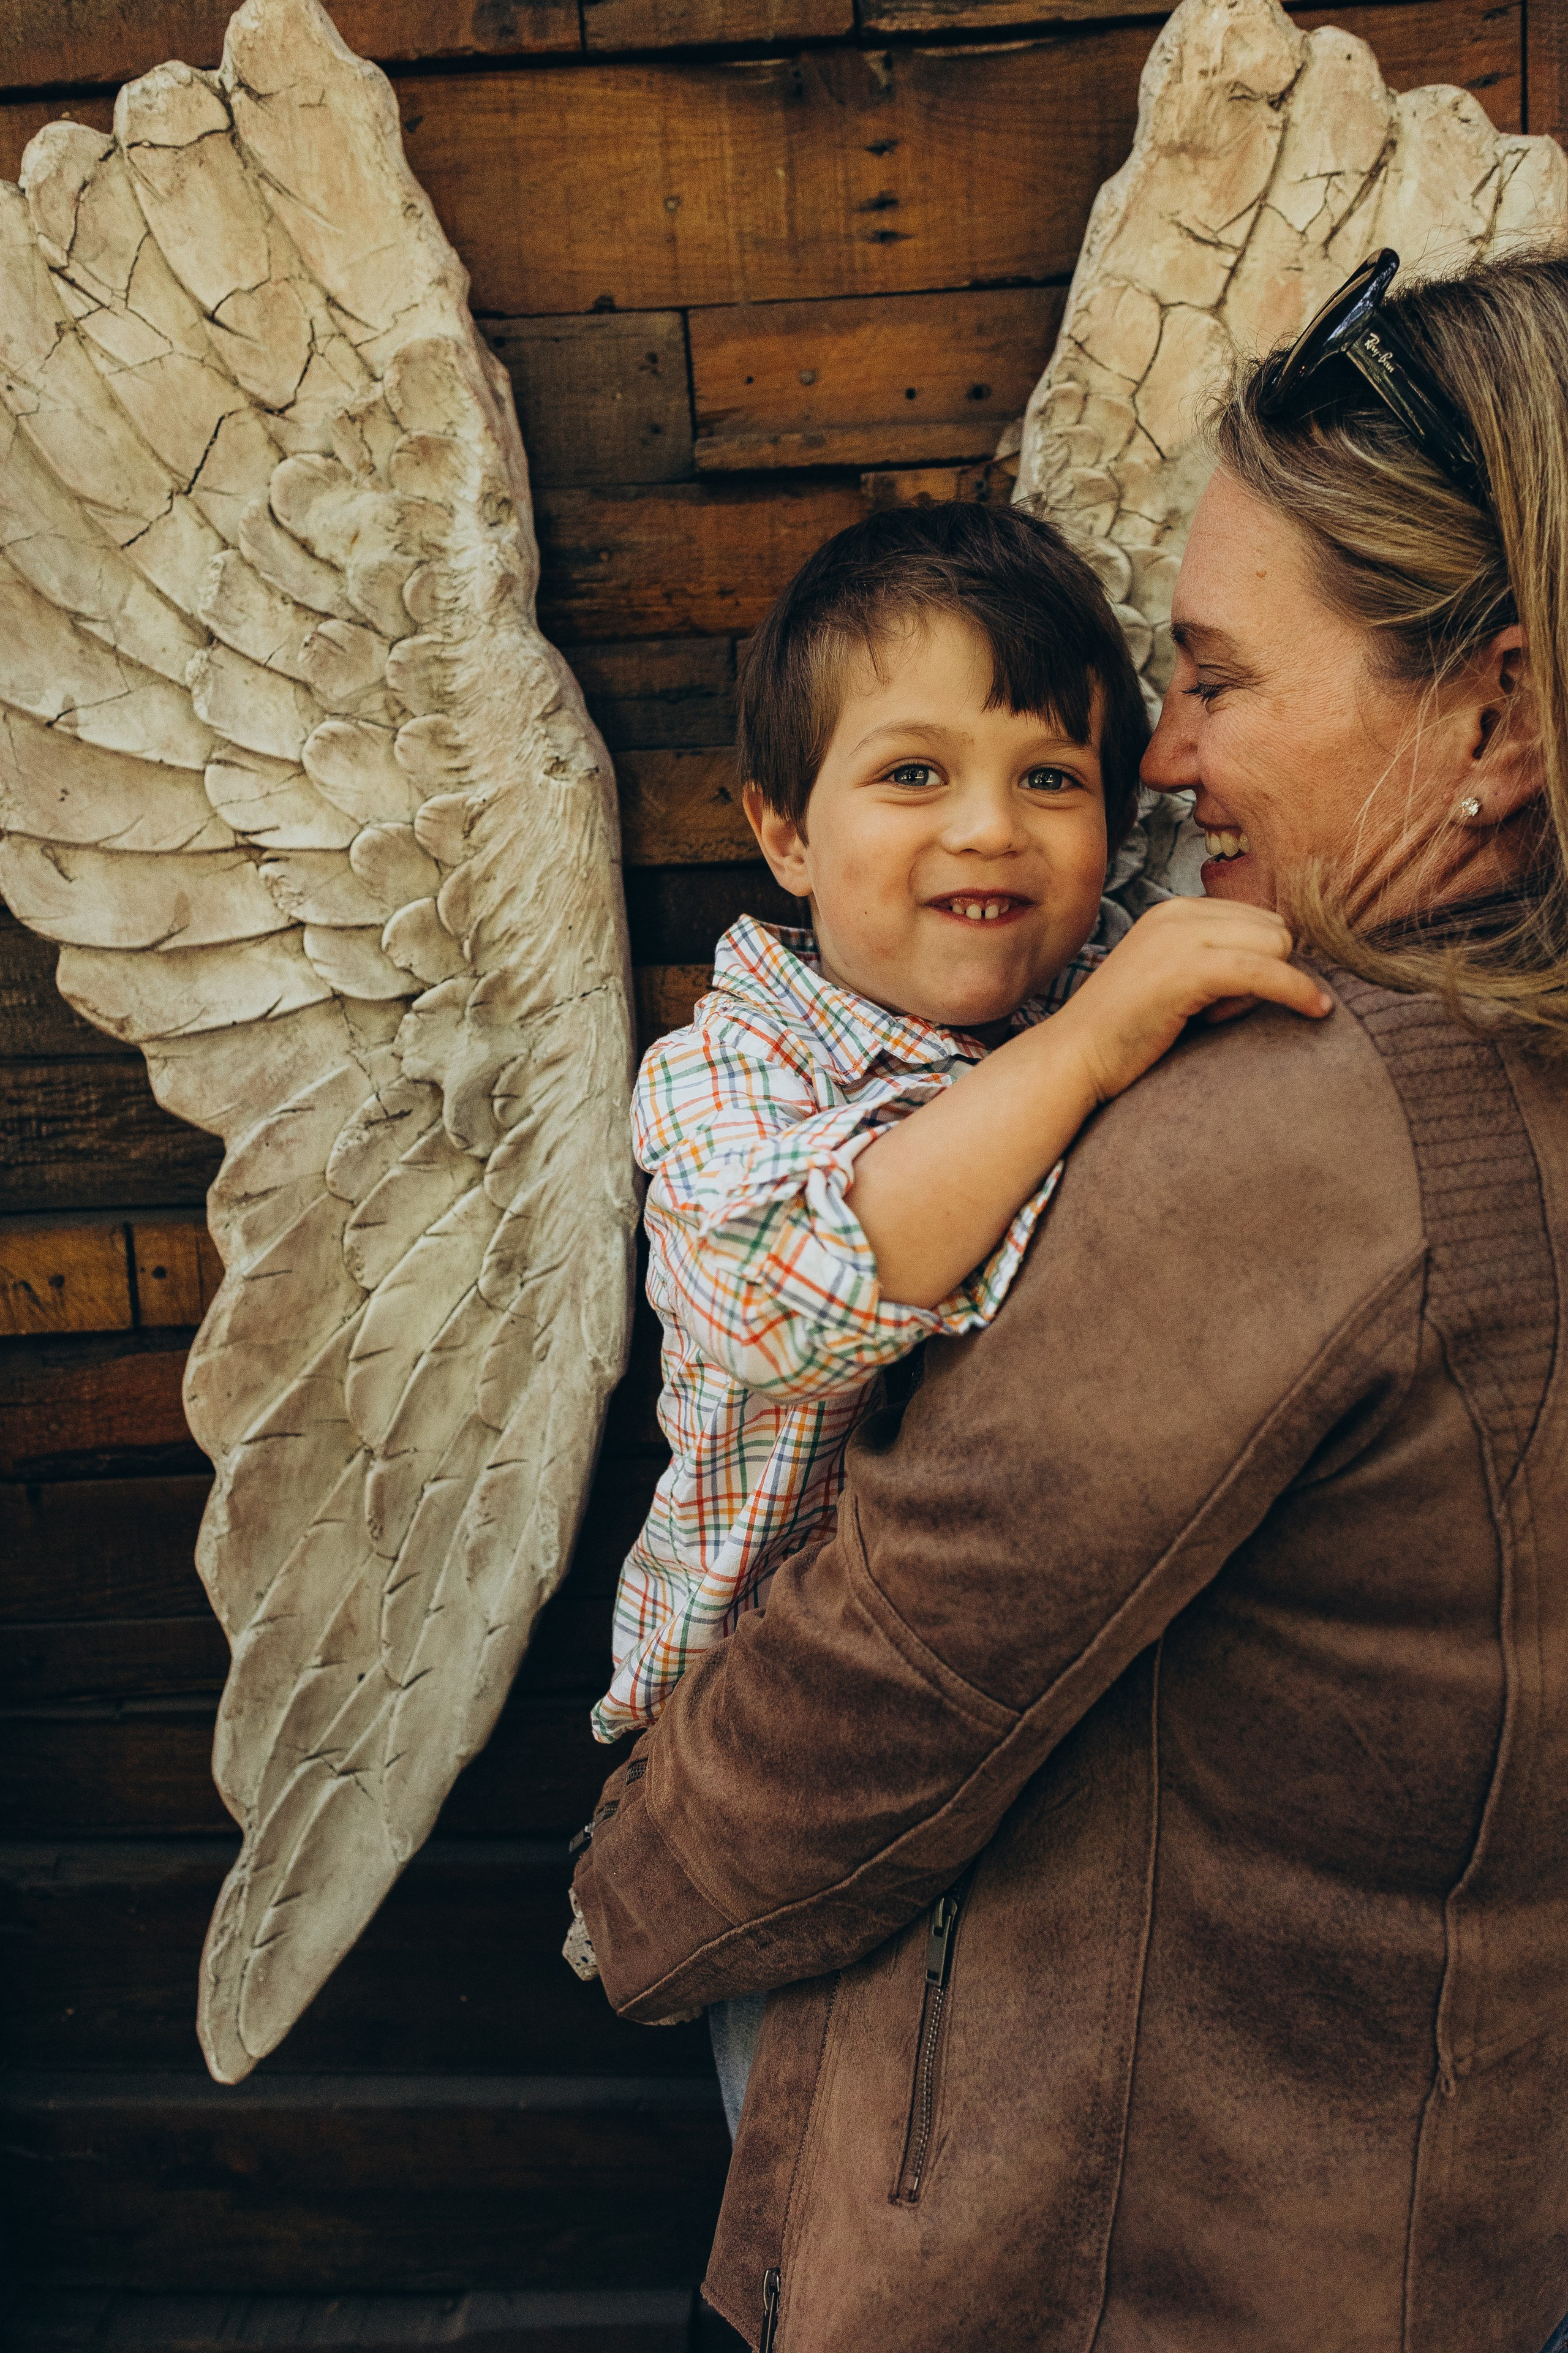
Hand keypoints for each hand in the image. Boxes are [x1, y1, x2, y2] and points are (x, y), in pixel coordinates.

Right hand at [1048, 898, 1333, 1107]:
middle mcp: (1177, 912)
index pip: (1257, 920)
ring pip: (1277, 944)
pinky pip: (1268, 971)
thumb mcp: (1172, 981)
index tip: (1233, 1001)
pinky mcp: (1188, 969)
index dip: (1261, 962)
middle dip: (1269, 970)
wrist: (1073, 1059)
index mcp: (1173, 911)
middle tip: (1224, 1014)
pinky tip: (1316, 1010)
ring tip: (1220, 1019)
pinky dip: (1298, 991)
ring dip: (1271, 985)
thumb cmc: (1125, 1035)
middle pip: (1274, 928)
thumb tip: (1284, 963)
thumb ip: (1215, 961)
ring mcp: (1180, 937)